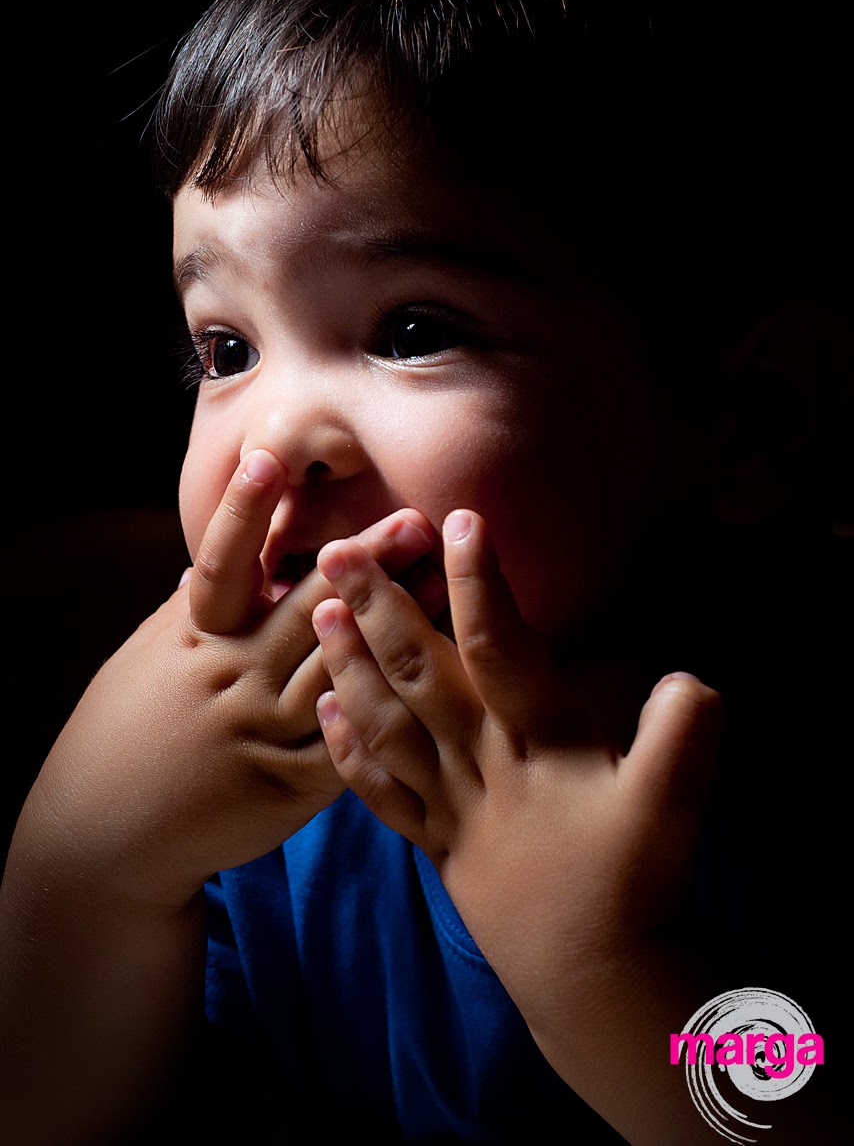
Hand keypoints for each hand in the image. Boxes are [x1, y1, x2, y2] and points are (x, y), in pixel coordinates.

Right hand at [13, 451, 439, 907]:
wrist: (105, 835)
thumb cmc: (128, 732)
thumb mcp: (150, 660)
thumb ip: (194, 613)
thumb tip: (214, 561)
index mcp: (193, 638)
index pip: (220, 565)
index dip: (241, 512)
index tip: (268, 460)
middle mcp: (228, 677)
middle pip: (305, 608)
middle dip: (362, 562)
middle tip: (413, 520)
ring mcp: (260, 732)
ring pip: (338, 666)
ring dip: (393, 623)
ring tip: (442, 581)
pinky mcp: (288, 785)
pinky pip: (348, 740)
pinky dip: (387, 703)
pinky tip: (430, 674)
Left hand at [312, 508, 721, 1038]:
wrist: (591, 978)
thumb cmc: (634, 886)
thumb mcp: (674, 807)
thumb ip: (683, 738)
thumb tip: (693, 680)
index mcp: (536, 739)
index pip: (499, 645)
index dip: (479, 582)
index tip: (457, 519)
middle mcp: (481, 760)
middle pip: (420, 672)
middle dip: (379, 607)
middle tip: (337, 550)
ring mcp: (451, 802)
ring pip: (388, 722)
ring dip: (350, 665)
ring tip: (319, 615)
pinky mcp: (437, 840)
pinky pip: (381, 791)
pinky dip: (349, 751)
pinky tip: (325, 714)